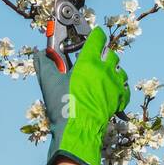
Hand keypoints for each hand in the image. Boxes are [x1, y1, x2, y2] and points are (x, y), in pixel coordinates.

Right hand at [33, 26, 129, 164]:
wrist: (78, 130)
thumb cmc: (63, 105)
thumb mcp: (49, 83)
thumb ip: (44, 65)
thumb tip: (39, 54)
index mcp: (89, 61)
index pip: (97, 38)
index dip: (94, 35)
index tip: (92, 35)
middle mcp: (105, 70)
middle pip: (110, 53)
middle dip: (103, 53)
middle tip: (92, 58)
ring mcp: (115, 84)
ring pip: (119, 69)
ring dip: (111, 70)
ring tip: (101, 75)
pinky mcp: (119, 99)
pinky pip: (124, 88)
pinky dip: (119, 88)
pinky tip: (110, 91)